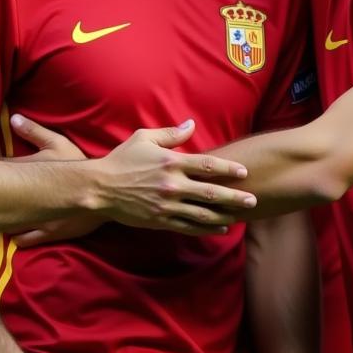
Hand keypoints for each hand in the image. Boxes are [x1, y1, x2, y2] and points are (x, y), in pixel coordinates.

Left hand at [9, 115, 100, 245]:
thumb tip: (14, 118)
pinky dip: (16, 237)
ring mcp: (37, 219)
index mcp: (27, 176)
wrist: (105, 191)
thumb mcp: (58, 144)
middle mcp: (28, 201)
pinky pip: (24, 241)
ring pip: (8, 227)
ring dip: (3, 223)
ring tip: (0, 219)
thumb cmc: (80, 164)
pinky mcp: (48, 234)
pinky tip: (14, 233)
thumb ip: (34, 131)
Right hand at [92, 120, 255, 232]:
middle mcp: (173, 184)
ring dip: (224, 215)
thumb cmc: (121, 160)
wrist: (99, 187)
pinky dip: (206, 228)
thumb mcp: (144, 138)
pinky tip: (220, 228)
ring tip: (241, 216)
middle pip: (211, 192)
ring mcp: (167, 205)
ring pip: (203, 213)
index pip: (208, 166)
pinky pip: (188, 226)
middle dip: (235, 196)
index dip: (229, 169)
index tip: (244, 173)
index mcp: (171, 162)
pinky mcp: (160, 220)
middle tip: (253, 199)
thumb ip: (171, 133)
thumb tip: (191, 125)